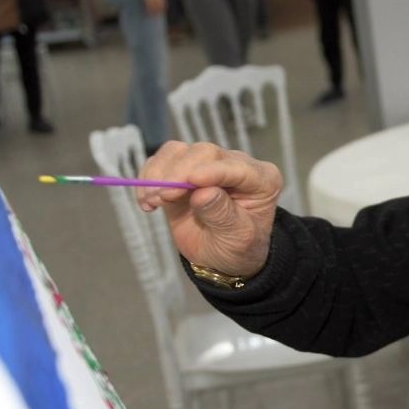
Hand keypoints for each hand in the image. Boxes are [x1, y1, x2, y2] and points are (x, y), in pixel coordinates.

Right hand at [136, 140, 281, 276]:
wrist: (222, 256)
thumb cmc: (238, 247)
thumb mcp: (238, 238)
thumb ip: (222, 214)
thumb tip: (202, 192)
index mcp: (261, 179)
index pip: (237, 167)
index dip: (213, 171)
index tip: (192, 181)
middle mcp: (234, 165)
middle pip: (204, 152)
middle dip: (180, 171)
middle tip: (163, 196)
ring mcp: (206, 165)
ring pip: (178, 152)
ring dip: (159, 173)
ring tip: (152, 200)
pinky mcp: (180, 171)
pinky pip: (160, 162)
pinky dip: (148, 178)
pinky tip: (147, 202)